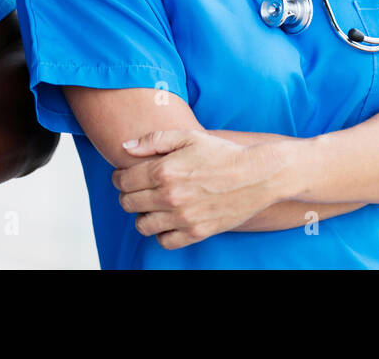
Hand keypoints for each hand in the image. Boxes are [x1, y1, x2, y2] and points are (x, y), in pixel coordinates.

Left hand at [113, 130, 285, 248]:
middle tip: (138, 189)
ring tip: (152, 206)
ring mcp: (183, 217)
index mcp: (164, 170)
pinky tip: (168, 221)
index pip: (123, 180)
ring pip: (142, 225)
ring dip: (142, 215)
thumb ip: (153, 140)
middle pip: (128, 203)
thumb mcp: (188, 136)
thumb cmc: (222, 153)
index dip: (119, 177)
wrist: (258, 175)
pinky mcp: (197, 232)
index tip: (126, 176)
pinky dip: (161, 233)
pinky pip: (165, 241)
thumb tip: (125, 147)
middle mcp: (170, 196)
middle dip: (128, 195)